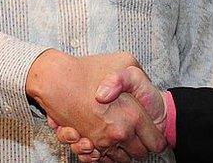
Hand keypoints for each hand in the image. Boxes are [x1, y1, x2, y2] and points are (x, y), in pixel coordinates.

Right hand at [26, 51, 165, 159]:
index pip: (156, 143)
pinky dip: (101, 154)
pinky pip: (100, 160)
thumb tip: (142, 96)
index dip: (157, 139)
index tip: (154, 134)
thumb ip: (140, 76)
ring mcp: (101, 141)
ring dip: (121, 151)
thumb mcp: (125, 60)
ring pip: (120, 160)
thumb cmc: (90, 68)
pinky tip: (102, 139)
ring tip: (119, 134)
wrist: (55, 78)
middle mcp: (119, 132)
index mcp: (133, 115)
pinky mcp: (85, 144)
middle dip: (140, 146)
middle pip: (140, 154)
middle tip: (137, 133)